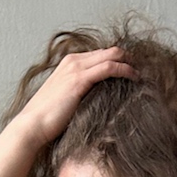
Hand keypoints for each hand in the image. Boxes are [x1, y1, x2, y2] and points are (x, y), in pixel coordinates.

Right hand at [18, 45, 138, 147]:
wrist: (33, 125)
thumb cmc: (48, 120)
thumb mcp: (67, 102)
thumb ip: (81, 96)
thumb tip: (98, 104)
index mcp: (69, 64)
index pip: (100, 55)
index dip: (118, 60)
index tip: (133, 70)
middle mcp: (73, 61)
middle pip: (108, 51)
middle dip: (127, 58)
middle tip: (142, 70)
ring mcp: (76, 68)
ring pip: (111, 56)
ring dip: (129, 63)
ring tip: (142, 74)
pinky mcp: (80, 79)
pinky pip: (108, 68)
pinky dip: (124, 70)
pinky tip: (135, 77)